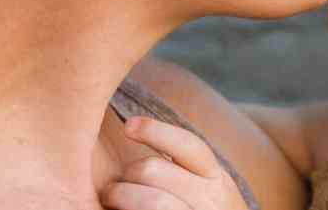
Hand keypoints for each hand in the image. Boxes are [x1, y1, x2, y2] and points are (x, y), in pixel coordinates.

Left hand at [102, 116, 250, 209]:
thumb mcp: (208, 190)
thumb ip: (184, 170)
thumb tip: (138, 131)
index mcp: (217, 179)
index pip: (187, 144)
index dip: (156, 131)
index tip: (129, 126)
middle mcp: (211, 200)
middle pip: (152, 170)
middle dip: (126, 176)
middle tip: (113, 188)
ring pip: (148, 200)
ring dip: (119, 197)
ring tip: (110, 201)